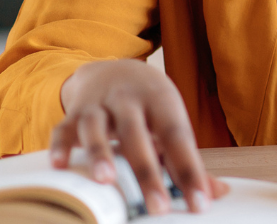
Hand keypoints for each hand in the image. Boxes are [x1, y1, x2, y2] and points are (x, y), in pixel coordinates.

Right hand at [51, 58, 230, 213]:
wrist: (114, 69)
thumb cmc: (149, 105)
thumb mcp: (171, 121)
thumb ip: (187, 158)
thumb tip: (216, 193)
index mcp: (162, 102)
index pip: (178, 137)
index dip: (190, 170)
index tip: (200, 202)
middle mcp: (129, 99)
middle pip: (137, 134)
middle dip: (147, 172)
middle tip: (158, 208)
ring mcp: (99, 105)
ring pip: (97, 127)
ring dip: (100, 152)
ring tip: (106, 181)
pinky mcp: (73, 113)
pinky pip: (63, 128)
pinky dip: (60, 146)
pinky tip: (60, 166)